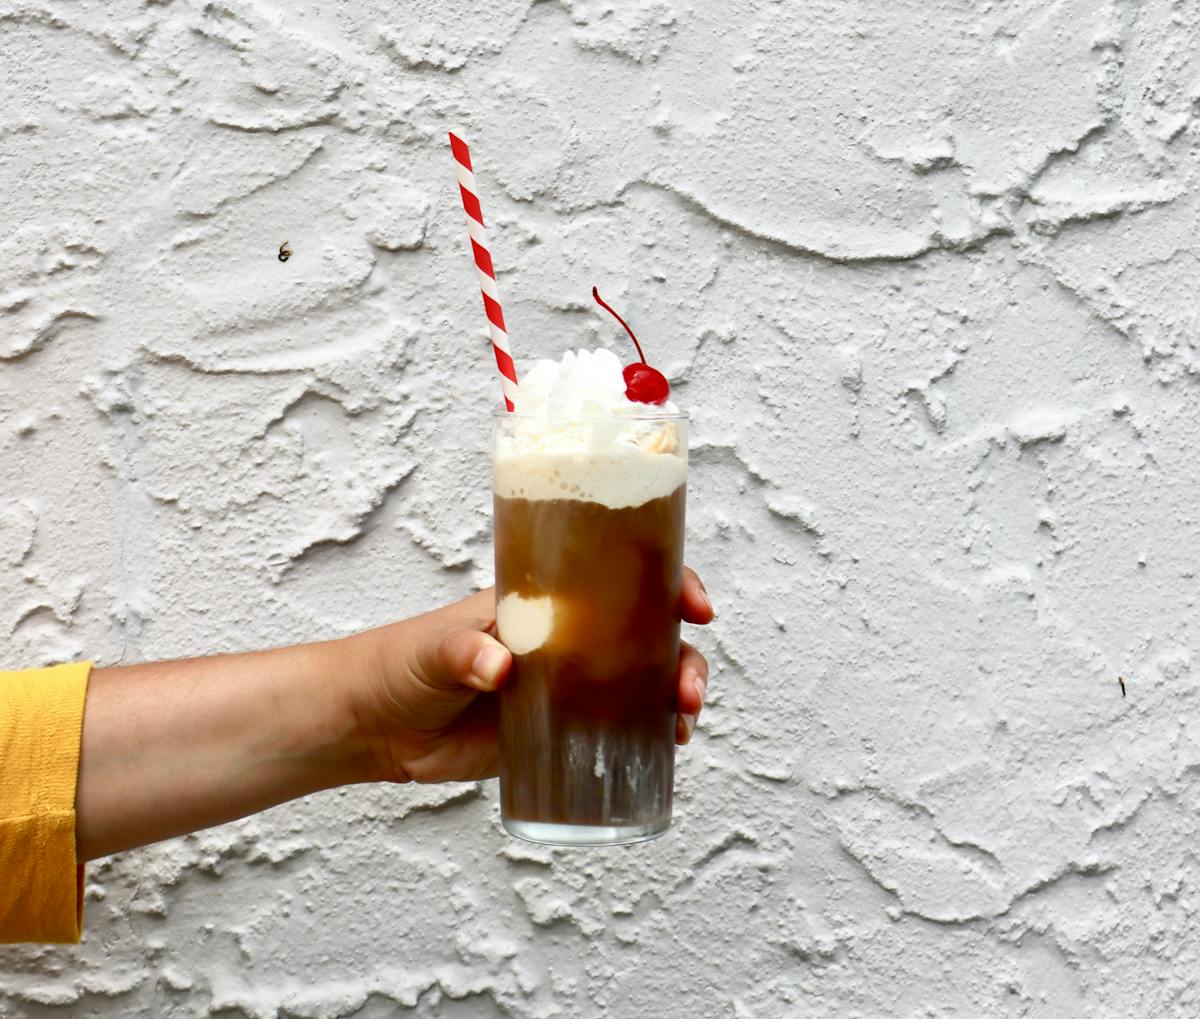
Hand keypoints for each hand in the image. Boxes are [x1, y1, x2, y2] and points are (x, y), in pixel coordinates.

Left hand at [348, 569, 714, 784]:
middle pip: (646, 635)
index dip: (667, 584)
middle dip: (681, 655)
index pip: (618, 579)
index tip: (694, 605)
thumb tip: (498, 665)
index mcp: (545, 602)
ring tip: (683, 724)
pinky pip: (616, 731)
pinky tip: (667, 749)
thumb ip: (461, 650)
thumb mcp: (431, 649)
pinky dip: (648, 737)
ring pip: (640, 683)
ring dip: (674, 696)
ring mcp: (566, 687)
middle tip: (688, 688)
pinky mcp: (556, 733)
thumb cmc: (400, 664)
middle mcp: (567, 640)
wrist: (375, 726)